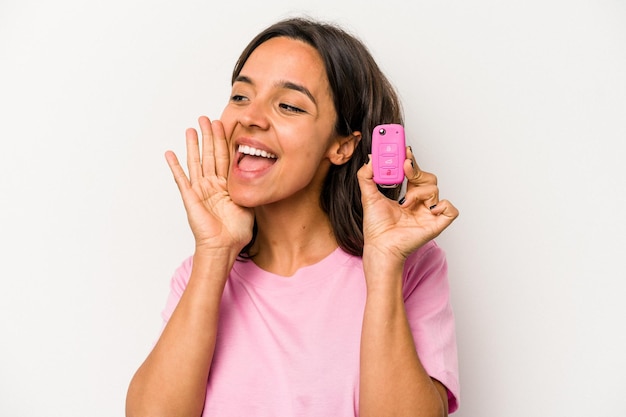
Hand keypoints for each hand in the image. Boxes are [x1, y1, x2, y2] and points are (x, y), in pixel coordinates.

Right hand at [165, 116, 253, 253]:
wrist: (224, 247)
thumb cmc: (236, 232)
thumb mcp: (249, 204)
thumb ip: (250, 188)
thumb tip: (261, 175)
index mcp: (227, 185)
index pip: (226, 157)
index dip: (224, 140)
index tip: (223, 124)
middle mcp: (213, 184)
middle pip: (210, 155)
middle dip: (208, 136)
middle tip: (205, 118)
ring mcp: (201, 190)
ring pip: (196, 162)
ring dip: (193, 145)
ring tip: (190, 129)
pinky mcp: (191, 198)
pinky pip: (182, 179)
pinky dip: (175, 166)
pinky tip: (170, 153)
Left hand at [357, 147, 458, 263]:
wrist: (380, 246)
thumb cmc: (377, 227)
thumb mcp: (368, 196)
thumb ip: (366, 176)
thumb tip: (370, 159)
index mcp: (407, 195)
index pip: (414, 172)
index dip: (411, 160)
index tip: (404, 150)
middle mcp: (420, 202)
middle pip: (427, 177)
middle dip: (416, 170)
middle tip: (405, 165)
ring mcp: (428, 213)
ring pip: (434, 189)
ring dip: (418, 192)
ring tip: (404, 203)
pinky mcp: (436, 224)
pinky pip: (451, 210)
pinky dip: (444, 206)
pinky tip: (429, 209)